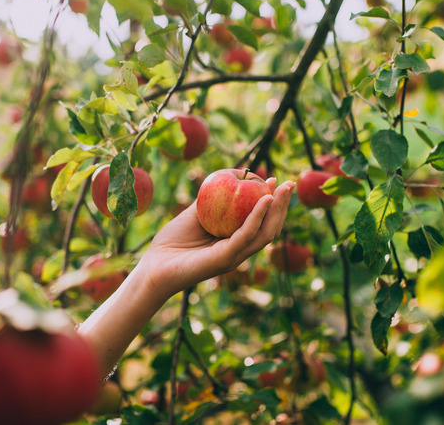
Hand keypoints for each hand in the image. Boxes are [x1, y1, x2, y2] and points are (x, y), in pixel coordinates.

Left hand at [139, 178, 293, 297]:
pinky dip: (257, 217)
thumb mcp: (194, 215)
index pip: (261, 222)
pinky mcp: (225, 259)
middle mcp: (239, 250)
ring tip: (282, 190)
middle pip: (269, 228)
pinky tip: (263, 201)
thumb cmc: (171, 243)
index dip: (272, 203)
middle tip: (289, 184)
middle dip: (282, 205)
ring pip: (264, 233)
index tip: (275, 180)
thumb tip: (225, 177)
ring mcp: (234, 256)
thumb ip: (210, 200)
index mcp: (235, 242)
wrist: (153, 267)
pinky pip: (245, 235)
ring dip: (276, 210)